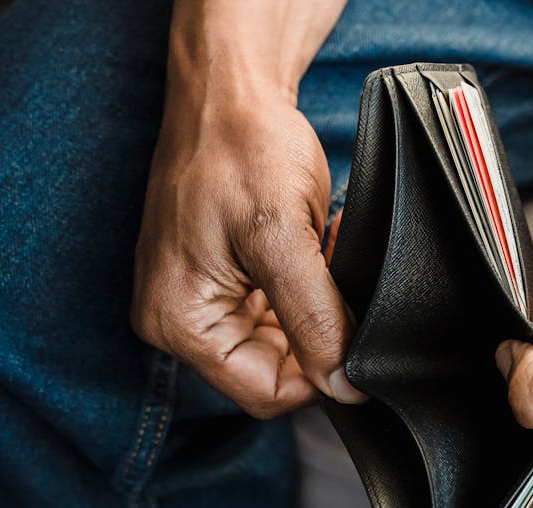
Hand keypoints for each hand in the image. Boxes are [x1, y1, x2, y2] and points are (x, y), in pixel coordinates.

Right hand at [131, 81, 362, 418]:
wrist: (230, 90)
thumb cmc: (242, 147)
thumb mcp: (283, 239)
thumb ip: (315, 320)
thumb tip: (344, 385)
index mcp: (179, 322)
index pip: (265, 392)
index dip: (319, 373)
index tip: (354, 333)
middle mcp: (180, 319)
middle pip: (273, 370)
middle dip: (318, 332)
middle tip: (336, 278)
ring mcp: (202, 298)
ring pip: (283, 341)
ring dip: (316, 307)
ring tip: (323, 254)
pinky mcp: (224, 278)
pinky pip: (278, 310)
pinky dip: (309, 287)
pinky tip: (318, 249)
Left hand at [498, 194, 532, 507]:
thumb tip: (509, 372)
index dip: (497, 488)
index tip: (470, 453)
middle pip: (524, 440)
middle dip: (498, 413)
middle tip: (486, 380)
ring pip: (527, 382)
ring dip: (511, 359)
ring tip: (509, 336)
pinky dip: (528, 319)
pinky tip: (531, 305)